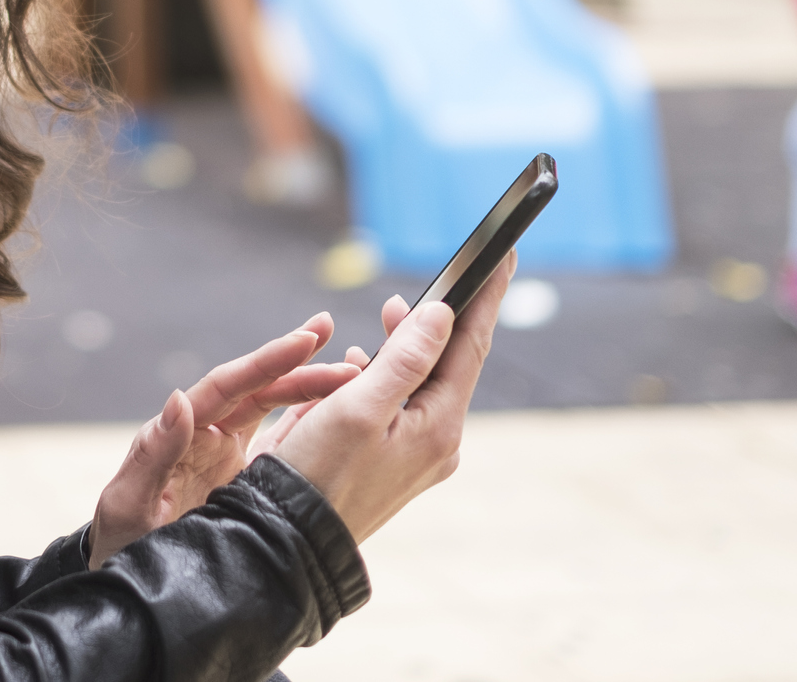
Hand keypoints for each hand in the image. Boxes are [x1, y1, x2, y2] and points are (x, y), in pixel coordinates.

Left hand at [88, 312, 357, 567]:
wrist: (133, 588)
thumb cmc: (121, 544)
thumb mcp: (128, 503)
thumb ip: (154, 454)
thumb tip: (179, 398)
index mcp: (181, 431)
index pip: (228, 386)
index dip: (267, 362)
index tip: (304, 341)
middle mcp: (206, 434)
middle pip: (257, 388)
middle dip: (296, 362)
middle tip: (330, 332)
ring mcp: (228, 454)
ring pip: (273, 410)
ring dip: (308, 387)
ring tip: (352, 368)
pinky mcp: (244, 478)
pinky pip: (281, 443)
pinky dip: (309, 423)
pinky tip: (341, 409)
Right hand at [270, 252, 513, 546]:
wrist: (292, 541)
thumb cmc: (318, 474)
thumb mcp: (359, 407)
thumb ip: (406, 358)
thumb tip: (443, 314)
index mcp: (439, 428)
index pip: (471, 347)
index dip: (486, 297)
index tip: (504, 255)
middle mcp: (439, 444)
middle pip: (448, 365)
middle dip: (432, 322)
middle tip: (405, 291)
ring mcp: (419, 457)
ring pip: (421, 385)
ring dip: (400, 351)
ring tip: (381, 324)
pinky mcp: (395, 464)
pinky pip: (402, 407)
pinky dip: (384, 380)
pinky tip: (358, 372)